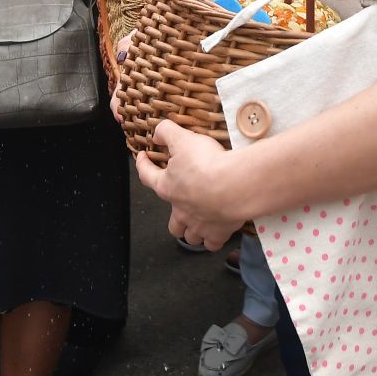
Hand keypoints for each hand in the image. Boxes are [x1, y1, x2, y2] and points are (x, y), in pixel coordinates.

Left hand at [133, 119, 251, 250]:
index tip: (143, 158)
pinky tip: (217, 231)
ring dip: (191, 232)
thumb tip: (157, 133)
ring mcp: (199, 224)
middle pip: (172, 223)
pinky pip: (212, 243)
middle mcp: (180, 211)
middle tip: (180, 208)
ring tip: (198, 224)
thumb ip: (167, 131)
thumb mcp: (182, 138)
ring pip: (189, 236)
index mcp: (168, 187)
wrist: (233, 185)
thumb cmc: (206, 164)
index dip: (143, 165)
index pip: (147, 176)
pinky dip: (213, 239)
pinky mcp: (219, 232)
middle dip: (175, 218)